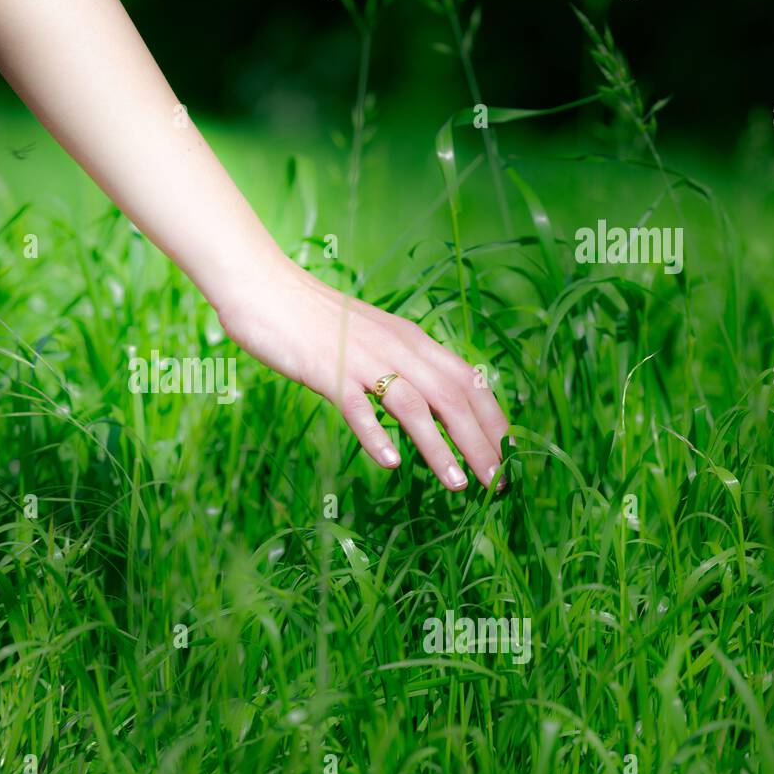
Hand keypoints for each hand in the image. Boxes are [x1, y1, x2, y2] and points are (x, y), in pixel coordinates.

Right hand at [216, 257, 509, 491]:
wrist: (265, 288)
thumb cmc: (312, 319)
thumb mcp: (370, 337)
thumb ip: (398, 363)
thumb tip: (428, 399)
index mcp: (411, 339)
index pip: (468, 381)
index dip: (493, 420)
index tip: (509, 457)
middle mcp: (396, 347)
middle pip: (452, 398)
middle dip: (481, 443)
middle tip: (499, 484)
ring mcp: (362, 359)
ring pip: (414, 406)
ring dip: (440, 448)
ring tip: (459, 485)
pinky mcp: (327, 371)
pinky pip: (357, 407)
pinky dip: (376, 435)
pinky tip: (390, 463)